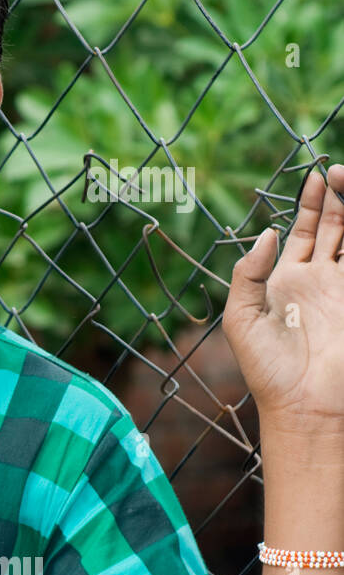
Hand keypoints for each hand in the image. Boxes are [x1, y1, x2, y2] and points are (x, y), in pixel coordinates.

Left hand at [223, 163, 343, 429]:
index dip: (312, 203)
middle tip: (340, 170)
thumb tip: (266, 233)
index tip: (317, 176)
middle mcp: (322, 280)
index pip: (306, 232)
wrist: (304, 404)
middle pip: (338, 227)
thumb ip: (247, 273)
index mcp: (289, 280)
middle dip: (340, 197)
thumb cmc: (267, 368)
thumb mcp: (240, 317)